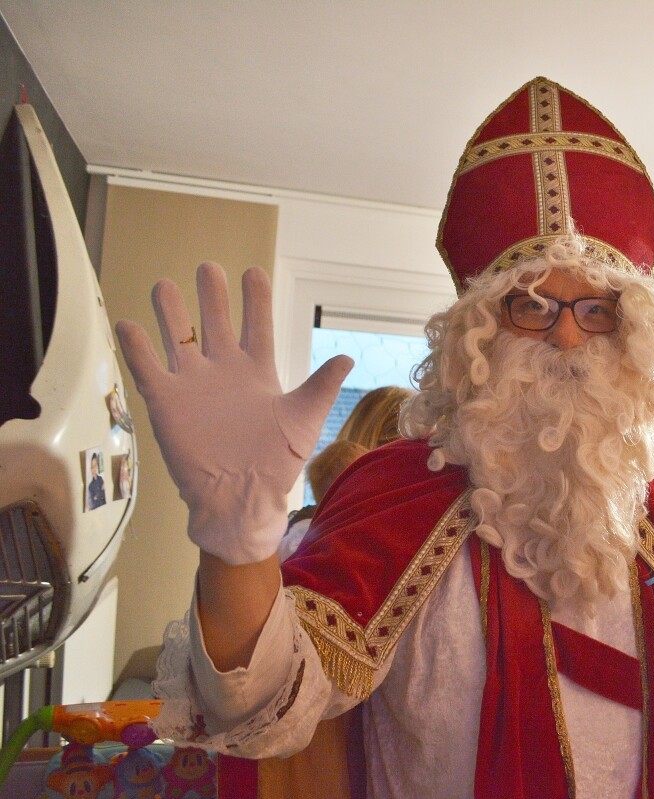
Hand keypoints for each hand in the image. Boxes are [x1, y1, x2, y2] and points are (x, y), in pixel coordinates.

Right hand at [116, 263, 351, 563]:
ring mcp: (194, 385)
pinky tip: (129, 324)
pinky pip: (148, 368)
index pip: (257, 325)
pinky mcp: (167, 403)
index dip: (255, 299)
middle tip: (209, 268)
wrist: (241, 499)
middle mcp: (224, 372)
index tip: (252, 271)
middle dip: (212, 295)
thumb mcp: (304, 421)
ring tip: (166, 285)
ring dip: (172, 312)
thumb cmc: (277, 464)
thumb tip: (348, 357)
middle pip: (216, 322)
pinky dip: (137, 347)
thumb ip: (321, 386)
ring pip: (179, 337)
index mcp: (258, 372)